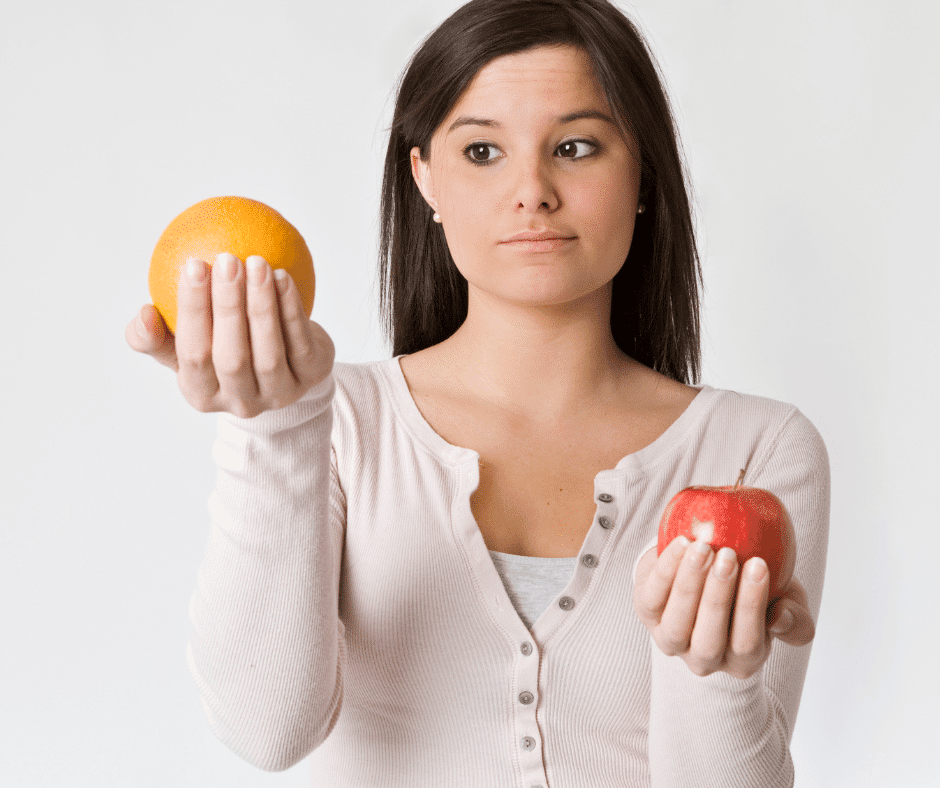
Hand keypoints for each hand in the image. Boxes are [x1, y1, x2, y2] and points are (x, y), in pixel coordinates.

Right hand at [126, 253, 334, 417]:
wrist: (285, 366)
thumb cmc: (222, 348)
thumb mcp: (183, 346)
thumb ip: (156, 335)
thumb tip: (143, 314)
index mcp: (201, 394)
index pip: (192, 355)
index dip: (192, 311)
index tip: (193, 264)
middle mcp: (240, 402)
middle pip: (231, 357)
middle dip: (228, 307)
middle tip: (227, 260)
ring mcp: (279, 394)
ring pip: (269, 353)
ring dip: (262, 306)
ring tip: (257, 263)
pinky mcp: (311, 378)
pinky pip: (300, 342)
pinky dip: (292, 309)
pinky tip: (282, 277)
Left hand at [633, 537, 815, 679]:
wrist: (704, 570)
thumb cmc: (749, 590)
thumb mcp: (784, 601)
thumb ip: (795, 615)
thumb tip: (780, 616)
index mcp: (742, 661)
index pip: (748, 643)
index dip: (752, 606)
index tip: (759, 564)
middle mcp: (704, 659)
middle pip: (709, 640)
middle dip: (719, 596)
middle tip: (729, 555)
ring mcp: (671, 640)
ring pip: (677, 622)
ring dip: (690, 583)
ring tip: (704, 547)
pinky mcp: (645, 613)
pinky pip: (652, 595)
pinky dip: (667, 568)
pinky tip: (683, 542)